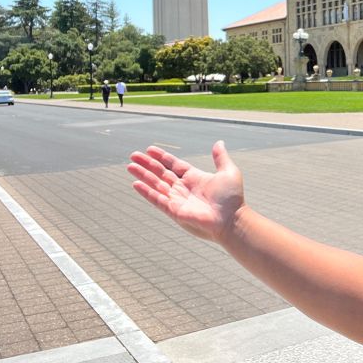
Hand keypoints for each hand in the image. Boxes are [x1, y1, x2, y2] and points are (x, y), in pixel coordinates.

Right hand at [127, 141, 244, 242]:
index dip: (162, 157)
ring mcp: (177, 199)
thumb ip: (220, 157)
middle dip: (147, 164)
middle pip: (161, 173)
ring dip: (143, 175)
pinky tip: (135, 183)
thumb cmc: (232, 199)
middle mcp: (184, 188)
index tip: (149, 149)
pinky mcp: (174, 211)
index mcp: (194, 178)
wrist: (231, 219)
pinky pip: (157, 199)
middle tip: (133, 155)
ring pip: (156, 184)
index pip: (174, 165)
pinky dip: (146, 191)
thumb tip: (219, 142)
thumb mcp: (228, 172)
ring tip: (130, 166)